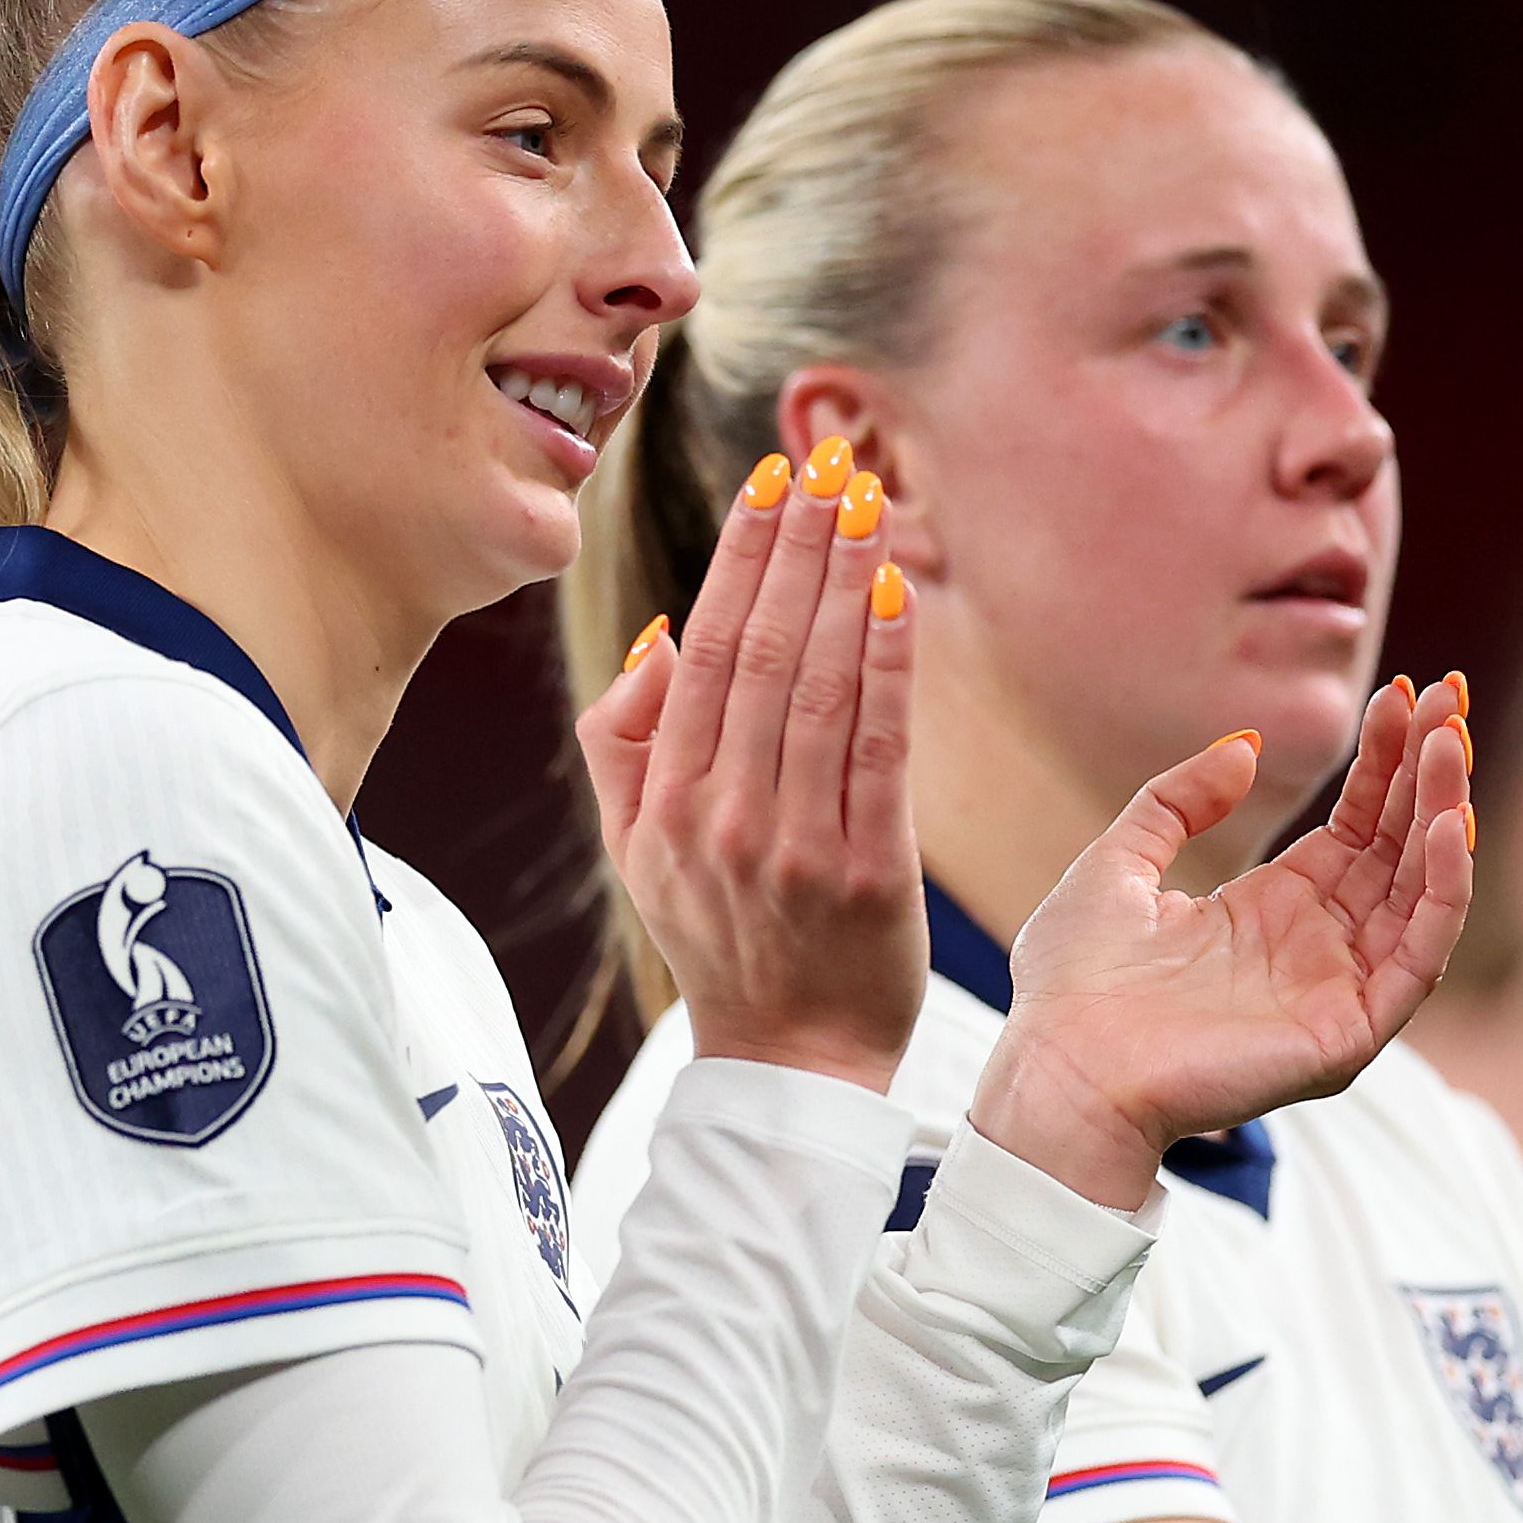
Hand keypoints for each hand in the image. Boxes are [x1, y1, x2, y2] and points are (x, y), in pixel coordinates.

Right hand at [576, 440, 922, 1091]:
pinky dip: (887, 663)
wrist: (788, 1062)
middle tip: (827, 460)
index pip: (703, 651)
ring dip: (845, 578)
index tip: (767, 483)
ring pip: (818, 683)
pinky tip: (897, 593)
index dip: (738, 558)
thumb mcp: (636, 848)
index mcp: (664, 800)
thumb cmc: (719, 937)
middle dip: (795, 544)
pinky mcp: (867, 871)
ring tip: (868, 498)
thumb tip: (663, 634)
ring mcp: (793, 843)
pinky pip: (877, 745)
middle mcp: (722, 814)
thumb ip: (624, 740)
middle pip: (761, 649)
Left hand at [967, 675, 1477, 1206]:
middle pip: (1397, 848)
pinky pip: (1418, 957)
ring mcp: (1338, 990)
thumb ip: (1178, 800)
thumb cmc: (1074, 984)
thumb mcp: (1118, 861)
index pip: (1355, 825)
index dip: (1384, 761)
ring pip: (1421, 891)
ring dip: (1444, 813)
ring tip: (1452, 742)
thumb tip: (1246, 744)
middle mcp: (1317, 947)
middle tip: (1450, 694)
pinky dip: (1444, 892)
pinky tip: (1447, 826)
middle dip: (1428, 771)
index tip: (1403, 691)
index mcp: (1271, 909)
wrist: (1058, 1067)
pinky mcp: (1349, 1032)